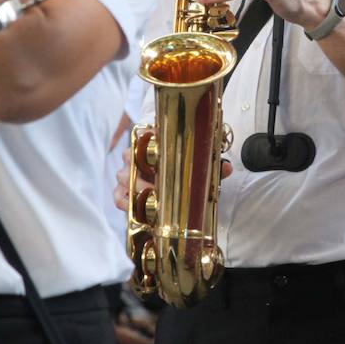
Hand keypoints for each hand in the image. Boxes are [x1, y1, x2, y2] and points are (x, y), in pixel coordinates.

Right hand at [114, 146, 233, 211]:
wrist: (173, 191)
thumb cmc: (184, 174)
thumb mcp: (199, 171)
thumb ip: (212, 168)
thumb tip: (227, 167)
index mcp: (153, 146)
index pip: (144, 135)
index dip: (148, 138)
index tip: (157, 144)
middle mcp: (137, 157)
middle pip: (129, 156)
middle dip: (141, 170)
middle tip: (155, 183)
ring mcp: (128, 175)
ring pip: (122, 176)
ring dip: (135, 187)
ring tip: (150, 196)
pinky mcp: (123, 192)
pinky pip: (117, 196)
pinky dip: (124, 201)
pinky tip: (135, 208)